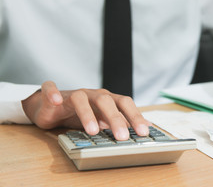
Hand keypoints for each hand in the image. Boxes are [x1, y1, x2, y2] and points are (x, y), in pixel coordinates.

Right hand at [22, 81, 149, 139]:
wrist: (54, 107)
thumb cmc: (83, 113)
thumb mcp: (104, 118)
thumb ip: (123, 121)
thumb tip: (147, 127)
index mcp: (107, 99)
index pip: (124, 104)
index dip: (134, 116)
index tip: (143, 132)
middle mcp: (92, 95)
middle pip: (106, 101)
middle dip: (115, 119)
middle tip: (122, 137)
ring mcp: (73, 94)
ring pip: (81, 98)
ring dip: (87, 113)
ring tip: (93, 131)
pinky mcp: (53, 95)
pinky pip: (51, 89)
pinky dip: (52, 93)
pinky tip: (55, 100)